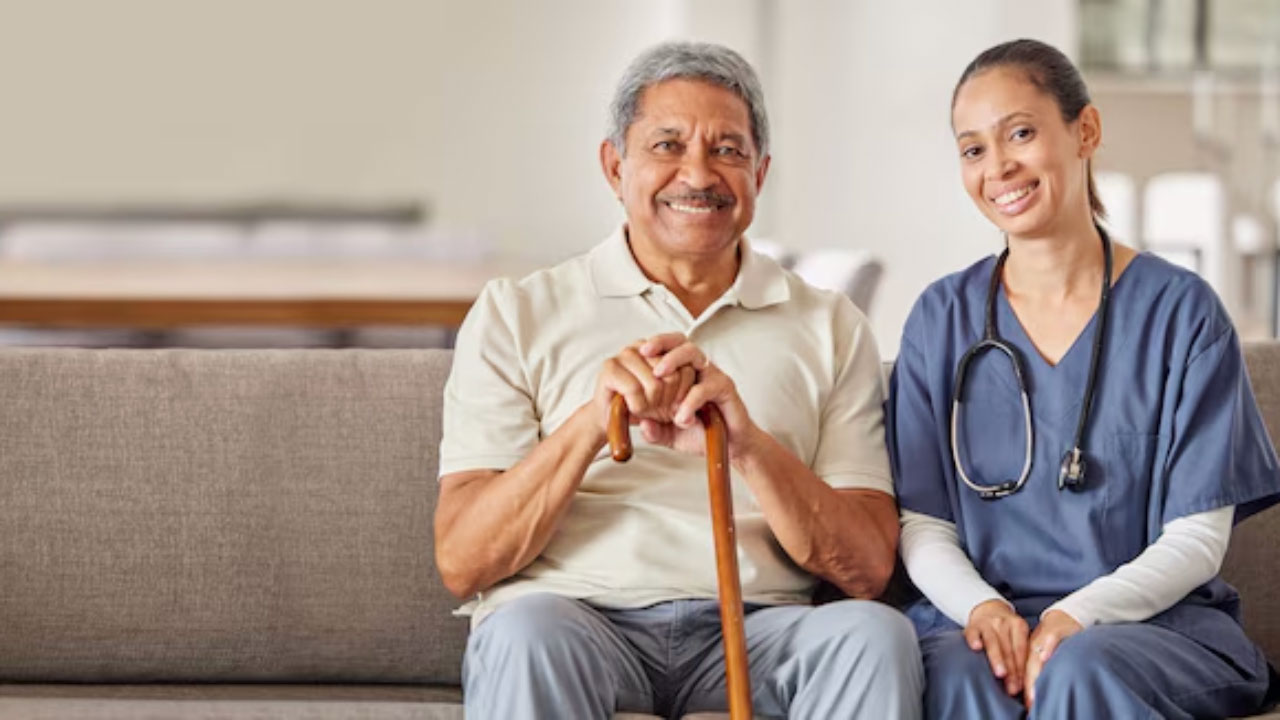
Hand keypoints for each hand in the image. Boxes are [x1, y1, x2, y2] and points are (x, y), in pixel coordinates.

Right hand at [591, 335, 696, 435]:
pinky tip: (633, 409)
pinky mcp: (610, 366)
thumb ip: (687, 401)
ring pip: (655, 384)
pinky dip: (637, 406)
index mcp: (662, 348)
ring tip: (643, 409)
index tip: (675, 406)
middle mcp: (644, 346)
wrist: (612, 420)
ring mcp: (626, 353)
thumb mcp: (672, 404)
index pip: (689, 367)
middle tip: (656, 410)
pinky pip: (635, 389)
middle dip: (667, 402)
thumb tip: (688, 414)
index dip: (685, 393)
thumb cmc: (644, 409)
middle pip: (674, 377)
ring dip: (651, 407)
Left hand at [636, 333, 762, 461]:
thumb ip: (654, 431)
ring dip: (674, 360)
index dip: (651, 348)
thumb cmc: (699, 434)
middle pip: (680, 342)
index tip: (634, 353)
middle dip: (661, 342)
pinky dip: (690, 401)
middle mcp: (696, 369)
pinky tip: (682, 418)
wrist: (730, 447)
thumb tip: (642, 426)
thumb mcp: (670, 434)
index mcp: (681, 374)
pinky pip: (705, 387)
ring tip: (659, 375)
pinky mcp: (725, 387)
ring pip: (693, 353)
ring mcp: (711, 375)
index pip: (665, 350)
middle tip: (645, 352)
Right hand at [964, 599, 1029, 696]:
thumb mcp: (1017, 634)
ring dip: (997, 658)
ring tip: (1000, 673)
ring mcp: (987, 623)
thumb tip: (1026, 681)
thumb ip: (1022, 652)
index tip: (1023, 684)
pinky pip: (973, 632)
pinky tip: (976, 647)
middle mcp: (1003, 623)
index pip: (1021, 649)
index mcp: (1018, 625)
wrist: (988, 609)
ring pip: (993, 642)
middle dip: (1011, 670)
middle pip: (1008, 649)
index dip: (1022, 668)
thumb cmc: (1005, 629)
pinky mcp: (972, 625)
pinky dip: (974, 639)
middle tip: (1013, 687)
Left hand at [1024, 609, 1082, 708]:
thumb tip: (1033, 693)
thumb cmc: (1052, 639)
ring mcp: (1045, 637)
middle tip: (1031, 701)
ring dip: (1036, 670)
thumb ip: (1037, 669)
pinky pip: (1051, 638)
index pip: (1026, 672)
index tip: (1029, 704)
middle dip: (1030, 684)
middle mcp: (1036, 645)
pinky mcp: (1056, 629)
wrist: (1064, 617)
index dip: (1027, 688)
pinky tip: (1045, 656)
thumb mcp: (1042, 652)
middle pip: (1030, 666)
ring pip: (1037, 654)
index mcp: (1030, 652)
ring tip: (1035, 687)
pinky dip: (1047, 647)